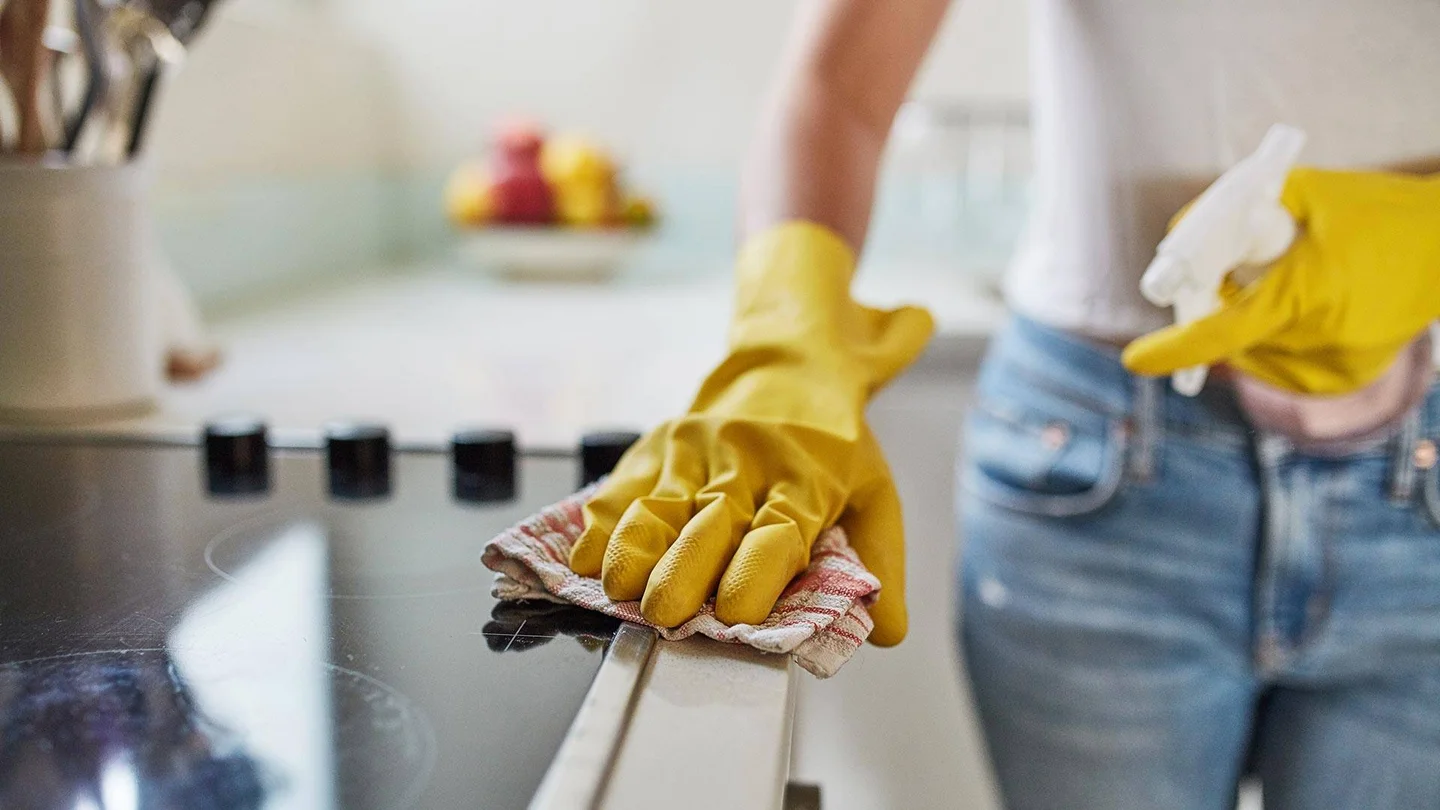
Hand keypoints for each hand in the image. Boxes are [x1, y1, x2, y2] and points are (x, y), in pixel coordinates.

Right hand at [568, 223, 932, 645]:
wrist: (788, 363)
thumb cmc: (831, 443)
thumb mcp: (874, 491)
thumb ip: (878, 561)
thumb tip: (887, 634)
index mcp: (805, 479)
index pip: (779, 530)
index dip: (756, 571)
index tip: (737, 611)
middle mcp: (746, 462)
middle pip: (711, 521)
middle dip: (684, 570)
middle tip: (666, 614)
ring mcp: (696, 451)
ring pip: (659, 505)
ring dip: (635, 548)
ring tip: (618, 591)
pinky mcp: (658, 446)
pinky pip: (623, 488)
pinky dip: (600, 525)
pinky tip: (584, 559)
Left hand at [1123, 168, 1439, 393]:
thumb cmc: (1379, 210)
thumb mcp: (1307, 191)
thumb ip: (1237, 209)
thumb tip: (1182, 232)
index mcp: (1309, 294)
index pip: (1223, 332)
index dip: (1175, 350)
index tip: (1136, 360)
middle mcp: (1319, 340)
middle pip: (1232, 335)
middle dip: (1218, 306)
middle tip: (1228, 272)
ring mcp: (1333, 367)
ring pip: (1251, 350)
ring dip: (1248, 320)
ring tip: (1292, 278)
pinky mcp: (1341, 380)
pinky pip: (1278, 361)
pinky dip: (1273, 335)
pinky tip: (1308, 302)